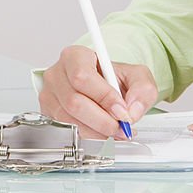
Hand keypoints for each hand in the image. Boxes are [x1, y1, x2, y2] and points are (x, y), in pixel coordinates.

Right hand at [40, 45, 157, 137]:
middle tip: (121, 127)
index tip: (122, 111)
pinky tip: (102, 132)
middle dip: (102, 120)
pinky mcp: (50, 113)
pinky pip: (67, 130)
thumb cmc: (114, 77)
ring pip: (70, 120)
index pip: (83, 77)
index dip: (103, 97)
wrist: (105, 86)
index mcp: (75, 56)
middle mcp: (57, 74)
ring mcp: (50, 94)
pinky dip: (89, 136)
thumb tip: (132, 111)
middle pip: (74, 102)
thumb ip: (142, 89)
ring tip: (115, 130)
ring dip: (97, 132)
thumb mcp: (136, 76)